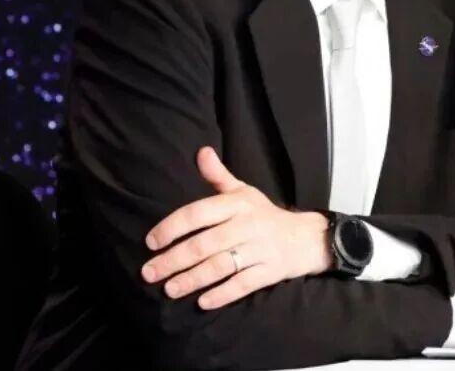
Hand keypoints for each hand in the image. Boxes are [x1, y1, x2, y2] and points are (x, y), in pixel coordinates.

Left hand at [140, 146, 332, 308]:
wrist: (305, 237)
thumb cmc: (264, 214)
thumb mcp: (243, 191)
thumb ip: (218, 175)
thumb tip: (201, 151)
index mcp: (237, 204)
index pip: (198, 213)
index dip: (172, 227)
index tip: (151, 242)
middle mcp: (247, 225)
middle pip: (205, 244)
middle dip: (174, 260)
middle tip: (149, 272)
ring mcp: (260, 249)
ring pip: (220, 265)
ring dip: (192, 279)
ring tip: (169, 289)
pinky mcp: (270, 271)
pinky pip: (243, 284)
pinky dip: (223, 294)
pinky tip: (202, 302)